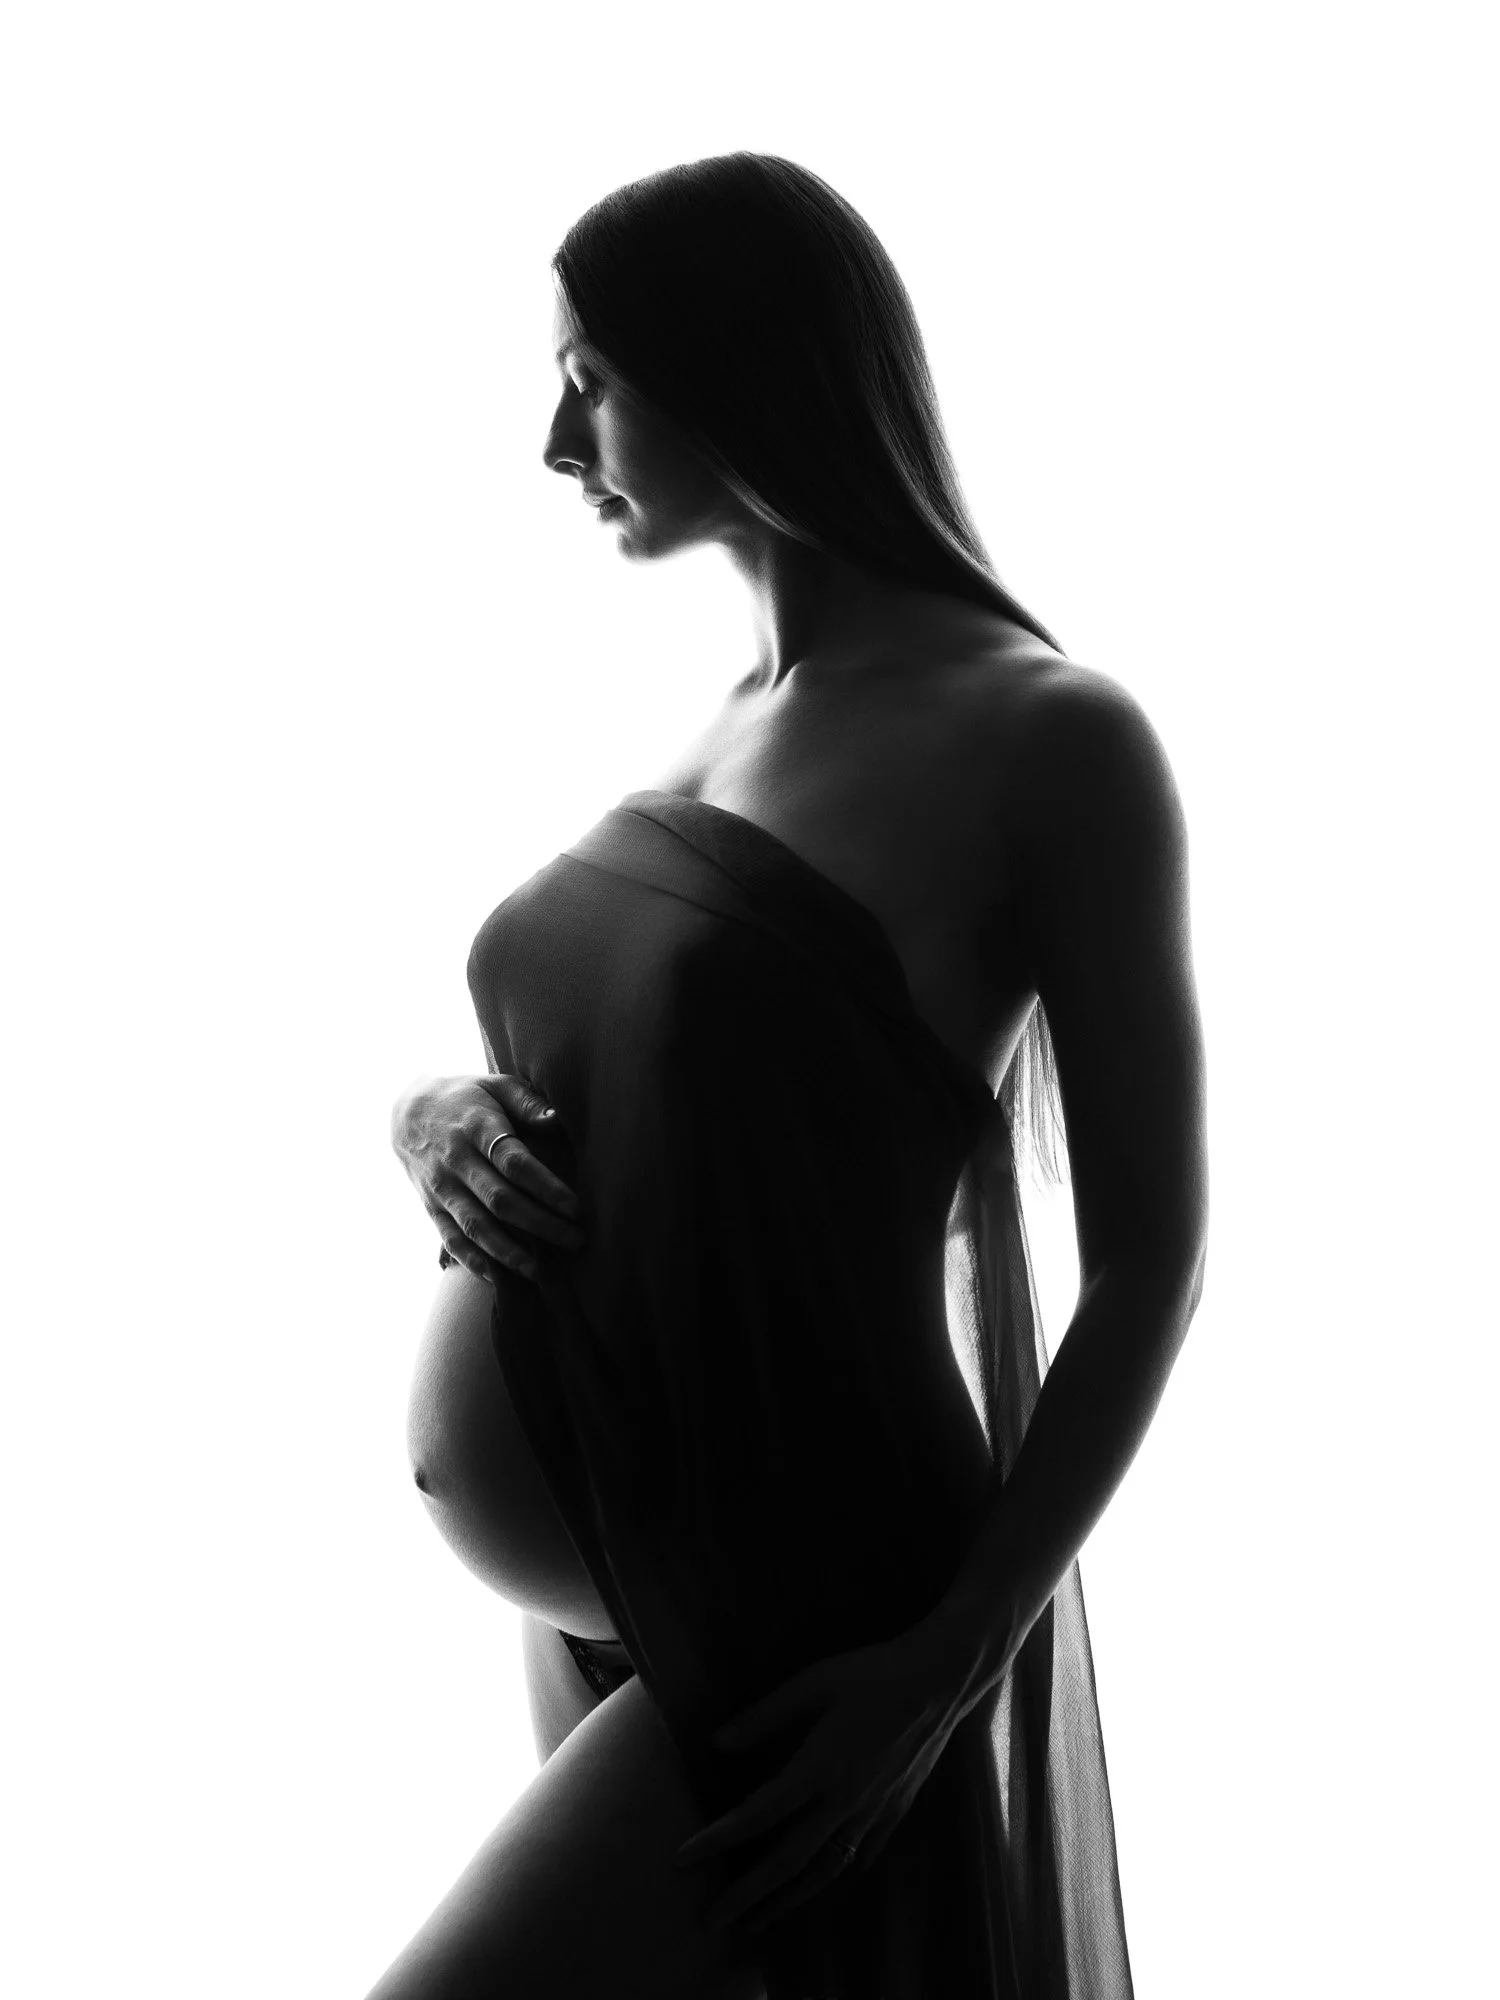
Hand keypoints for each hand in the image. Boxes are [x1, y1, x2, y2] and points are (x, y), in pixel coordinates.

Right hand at [390, 1072, 585, 1285]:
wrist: (407, 1112)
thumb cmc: (466, 1097)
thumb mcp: (495, 1085)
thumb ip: (527, 1102)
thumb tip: (557, 1120)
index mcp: (476, 1127)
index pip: (515, 1163)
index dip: (547, 1187)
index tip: (576, 1207)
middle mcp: (456, 1161)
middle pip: (500, 1200)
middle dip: (541, 1225)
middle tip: (577, 1240)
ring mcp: (441, 1188)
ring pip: (476, 1226)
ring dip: (510, 1252)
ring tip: (542, 1271)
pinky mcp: (431, 1208)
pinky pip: (452, 1240)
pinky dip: (474, 1262)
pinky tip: (499, 1278)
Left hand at [673, 1621, 965, 1938]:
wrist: (940, 1679)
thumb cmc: (872, 1673)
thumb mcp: (814, 1682)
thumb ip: (766, 1715)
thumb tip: (718, 1743)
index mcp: (820, 1765)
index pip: (759, 1814)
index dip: (719, 1838)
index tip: (683, 1858)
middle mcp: (845, 1799)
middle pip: (789, 1860)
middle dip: (748, 1894)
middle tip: (713, 1919)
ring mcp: (873, 1810)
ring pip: (824, 1870)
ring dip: (787, 1900)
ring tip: (757, 1922)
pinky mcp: (895, 1810)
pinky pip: (858, 1856)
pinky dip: (831, 1878)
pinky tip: (818, 1886)